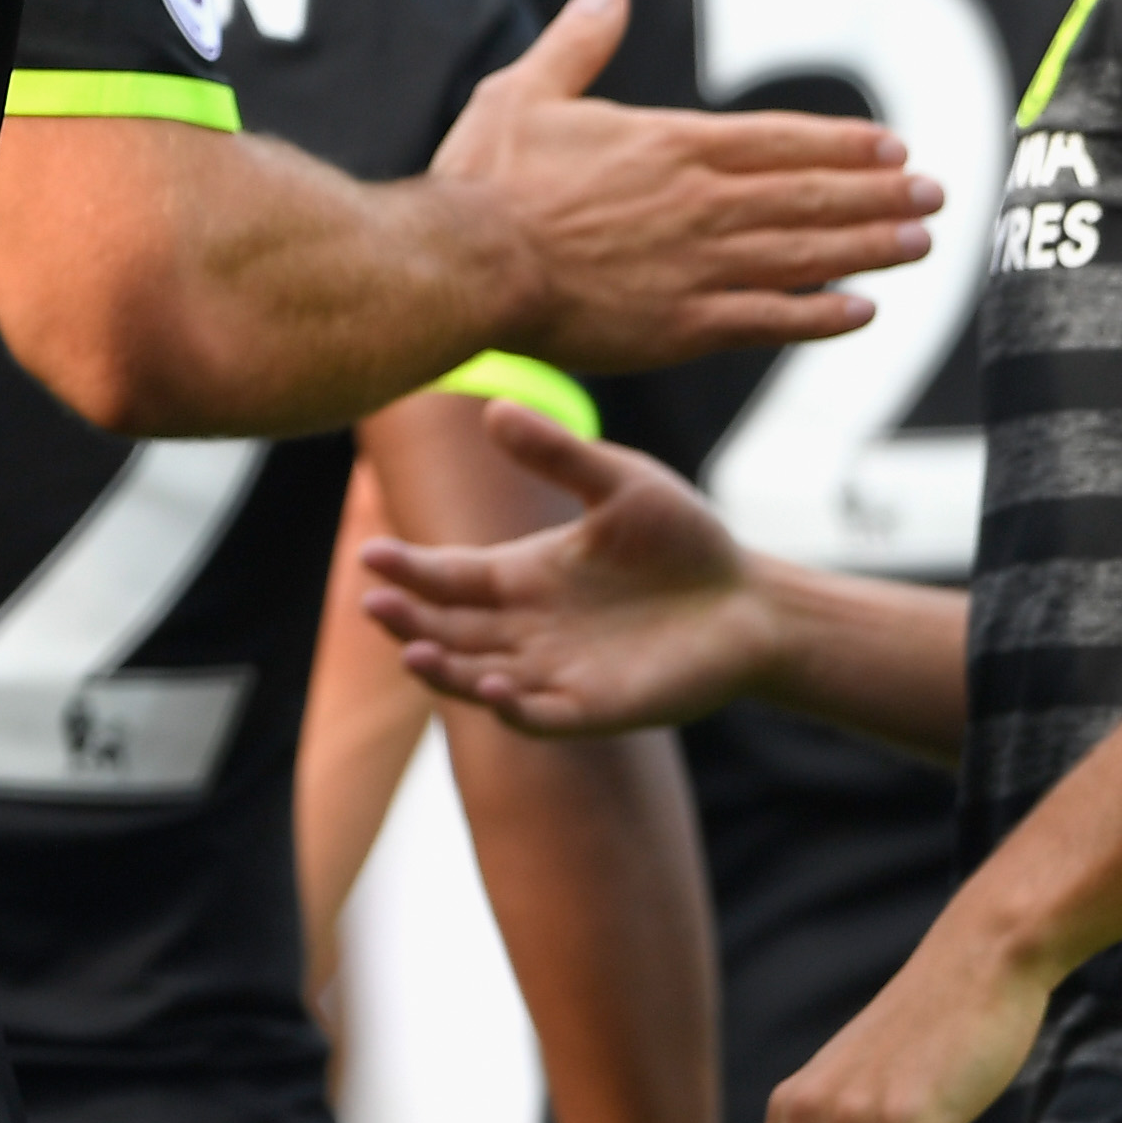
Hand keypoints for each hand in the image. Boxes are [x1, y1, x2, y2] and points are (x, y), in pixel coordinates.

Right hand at [361, 405, 771, 735]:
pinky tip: (494, 685)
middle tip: (374, 603)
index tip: (372, 555)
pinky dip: (512, 707)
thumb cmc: (684, 538)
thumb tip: (492, 407)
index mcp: (522, 574)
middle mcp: (526, 627)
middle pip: (447, 628)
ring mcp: (555, 671)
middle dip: (408, 619)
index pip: (448, 575)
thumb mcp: (619, 483)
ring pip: (477, 676)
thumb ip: (558, 453)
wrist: (749, 603)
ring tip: (415, 651)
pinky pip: (541, 716)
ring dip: (444, 670)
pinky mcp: (596, 707)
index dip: (409, 569)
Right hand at [435, 0, 938, 370]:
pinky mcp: (683, 325)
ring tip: (920, 243)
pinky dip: (822, 316)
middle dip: (880, 194)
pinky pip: (771, 320)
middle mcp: (702, 203)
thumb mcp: (524, 93)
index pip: (780, 140)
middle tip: (937, 195)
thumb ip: (579, 44)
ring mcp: (699, 267)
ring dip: (870, 247)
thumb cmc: (487, 180)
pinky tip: (861, 311)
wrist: (467, 265)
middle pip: (812, 195)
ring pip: (808, 254)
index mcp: (671, 145)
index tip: (894, 148)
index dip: (843, 144)